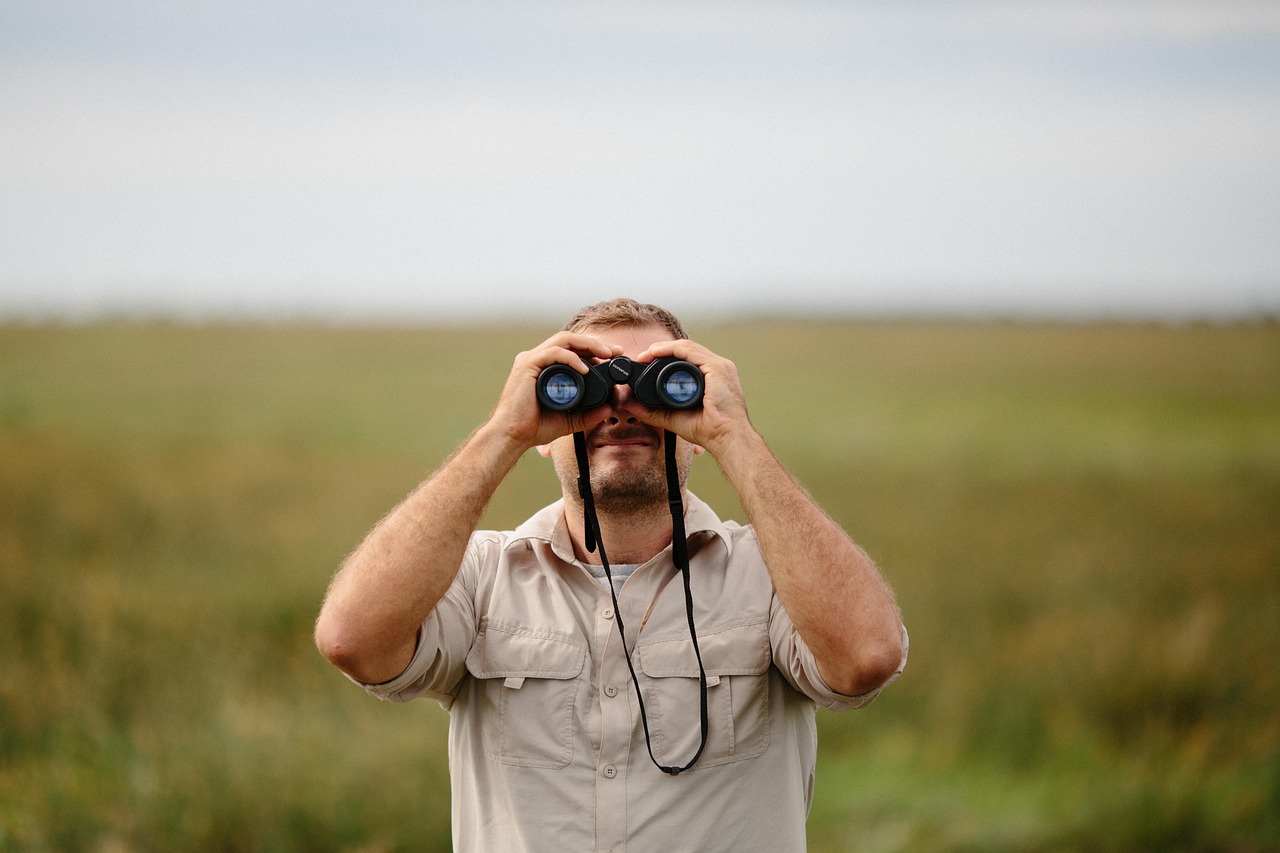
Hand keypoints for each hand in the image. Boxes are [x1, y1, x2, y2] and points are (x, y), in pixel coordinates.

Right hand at [488, 331, 622, 448]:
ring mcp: (532, 360)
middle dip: (596, 343)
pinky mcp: (527, 365)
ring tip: (606, 354)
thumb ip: (588, 414)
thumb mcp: (569, 419)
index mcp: (546, 367)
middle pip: (571, 340)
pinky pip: (553, 353)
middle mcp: (538, 359)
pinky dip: (572, 358)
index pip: (573, 349)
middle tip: (616, 351)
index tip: (615, 357)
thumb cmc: (534, 427)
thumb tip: (609, 408)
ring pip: (564, 340)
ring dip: (588, 344)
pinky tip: (586, 368)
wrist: (513, 436)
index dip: (595, 349)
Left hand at [625, 339, 753, 456]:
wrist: (726, 437)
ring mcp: (719, 366)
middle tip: (641, 358)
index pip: (686, 359)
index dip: (664, 358)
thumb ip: (652, 410)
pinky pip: (689, 351)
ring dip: (663, 348)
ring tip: (645, 354)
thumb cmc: (708, 430)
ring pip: (686, 347)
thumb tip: (628, 403)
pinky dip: (670, 349)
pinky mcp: (717, 367)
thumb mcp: (673, 416)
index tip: (644, 364)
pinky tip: (656, 352)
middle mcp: (717, 368)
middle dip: (661, 351)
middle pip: (685, 351)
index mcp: (711, 377)